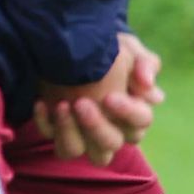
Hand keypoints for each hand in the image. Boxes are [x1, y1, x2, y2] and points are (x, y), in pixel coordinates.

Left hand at [32, 34, 162, 162]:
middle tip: (81, 103)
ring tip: (62, 106)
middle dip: (96, 126)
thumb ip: (145, 63)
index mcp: (136, 113)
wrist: (78, 43)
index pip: (141, 122)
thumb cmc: (112, 49)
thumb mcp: (130, 49)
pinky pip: (53, 142)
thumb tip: (151, 89)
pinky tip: (42, 103)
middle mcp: (113, 130)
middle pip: (111, 144)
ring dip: (70, 133)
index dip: (127, 113)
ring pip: (80, 151)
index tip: (109, 96)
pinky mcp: (60, 133)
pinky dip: (46, 125)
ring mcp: (84, 136)